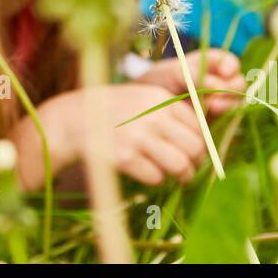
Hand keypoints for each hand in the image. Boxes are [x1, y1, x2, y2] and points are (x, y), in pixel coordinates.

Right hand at [44, 83, 211, 186]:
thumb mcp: (143, 99)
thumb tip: (205, 142)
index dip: (202, 144)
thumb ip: (171, 114)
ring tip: (176, 177)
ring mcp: (138, 136)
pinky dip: (156, 179)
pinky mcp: (124, 157)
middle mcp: (152, 116)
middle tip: (188, 170)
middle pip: (195, 148)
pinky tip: (146, 172)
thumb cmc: (114, 111)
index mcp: (160, 99)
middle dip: (195, 163)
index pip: (199, 127)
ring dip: (182, 175)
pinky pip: (156, 177)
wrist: (72, 120)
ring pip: (180, 165)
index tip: (195, 154)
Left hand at [134, 49, 247, 116]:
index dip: (230, 65)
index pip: (228, 62)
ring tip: (213, 106)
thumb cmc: (155, 84)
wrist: (141, 109)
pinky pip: (227, 120)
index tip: (224, 72)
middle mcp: (217, 83)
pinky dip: (223, 119)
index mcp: (207, 64)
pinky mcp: (214, 121)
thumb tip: (217, 87)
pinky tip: (210, 119)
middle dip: (231, 87)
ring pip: (236, 102)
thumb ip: (194, 76)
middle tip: (217, 94)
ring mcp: (217, 102)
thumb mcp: (172, 74)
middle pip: (237, 83)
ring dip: (229, 104)